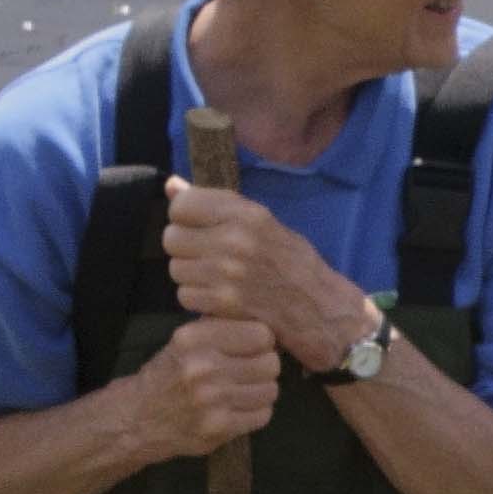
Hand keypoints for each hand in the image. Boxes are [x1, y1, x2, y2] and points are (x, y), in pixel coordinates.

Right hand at [130, 313, 282, 454]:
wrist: (139, 417)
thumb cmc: (171, 372)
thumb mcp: (187, 338)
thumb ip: (223, 323)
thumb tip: (267, 315)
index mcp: (194, 338)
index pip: (261, 334)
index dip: (261, 341)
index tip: (251, 347)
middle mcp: (202, 367)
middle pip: (270, 363)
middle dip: (264, 367)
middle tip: (249, 371)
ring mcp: (211, 400)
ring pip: (270, 390)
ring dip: (261, 391)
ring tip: (241, 390)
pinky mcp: (219, 427)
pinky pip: (263, 414)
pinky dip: (254, 412)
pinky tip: (236, 408)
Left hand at [164, 179, 374, 372]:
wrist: (321, 309)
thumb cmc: (292, 263)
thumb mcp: (262, 224)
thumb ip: (215, 205)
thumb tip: (171, 184)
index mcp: (247, 213)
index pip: (181, 205)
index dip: (185, 218)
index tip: (201, 229)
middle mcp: (236, 238)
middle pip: (172, 238)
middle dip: (186, 250)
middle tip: (209, 259)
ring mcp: (229, 272)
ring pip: (176, 269)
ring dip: (192, 277)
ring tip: (218, 279)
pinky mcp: (225, 302)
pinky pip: (186, 296)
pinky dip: (199, 300)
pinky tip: (221, 299)